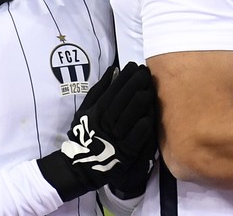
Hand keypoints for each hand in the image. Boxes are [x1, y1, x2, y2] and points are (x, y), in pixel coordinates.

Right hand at [38, 62, 157, 201]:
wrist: (81, 166)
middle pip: (126, 97)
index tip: (134, 65)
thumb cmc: (84, 134)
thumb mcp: (84, 110)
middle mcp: (107, 121)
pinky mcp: (127, 150)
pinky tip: (151, 111)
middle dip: (137, 81)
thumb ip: (99, 90)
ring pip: (135, 112)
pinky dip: (146, 121)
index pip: (114, 88)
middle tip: (145, 72)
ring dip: (144, 97)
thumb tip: (113, 69)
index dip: (125, 75)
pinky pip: (140, 133)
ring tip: (150, 87)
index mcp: (97, 111)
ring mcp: (118, 136)